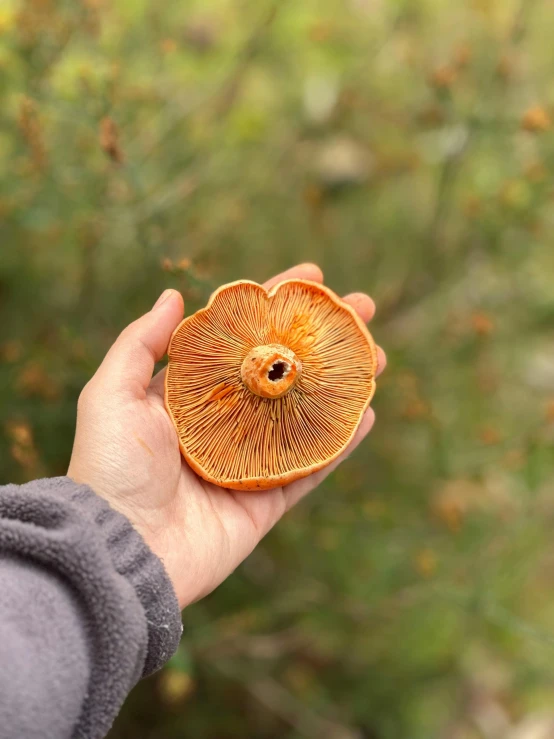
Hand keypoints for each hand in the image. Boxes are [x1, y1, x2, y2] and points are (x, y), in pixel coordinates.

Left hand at [68, 264, 385, 607]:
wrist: (119, 551)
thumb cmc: (110, 468)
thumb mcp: (111, 394)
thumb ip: (139, 344)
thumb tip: (175, 295)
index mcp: (188, 395)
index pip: (240, 339)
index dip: (274, 305)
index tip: (311, 276)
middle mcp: (222, 424)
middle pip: (282, 371)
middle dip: (322, 339)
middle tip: (360, 309)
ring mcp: (248, 463)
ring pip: (304, 415)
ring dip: (341, 383)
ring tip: (375, 353)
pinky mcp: (265, 503)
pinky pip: (311, 468)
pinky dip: (340, 443)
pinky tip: (366, 411)